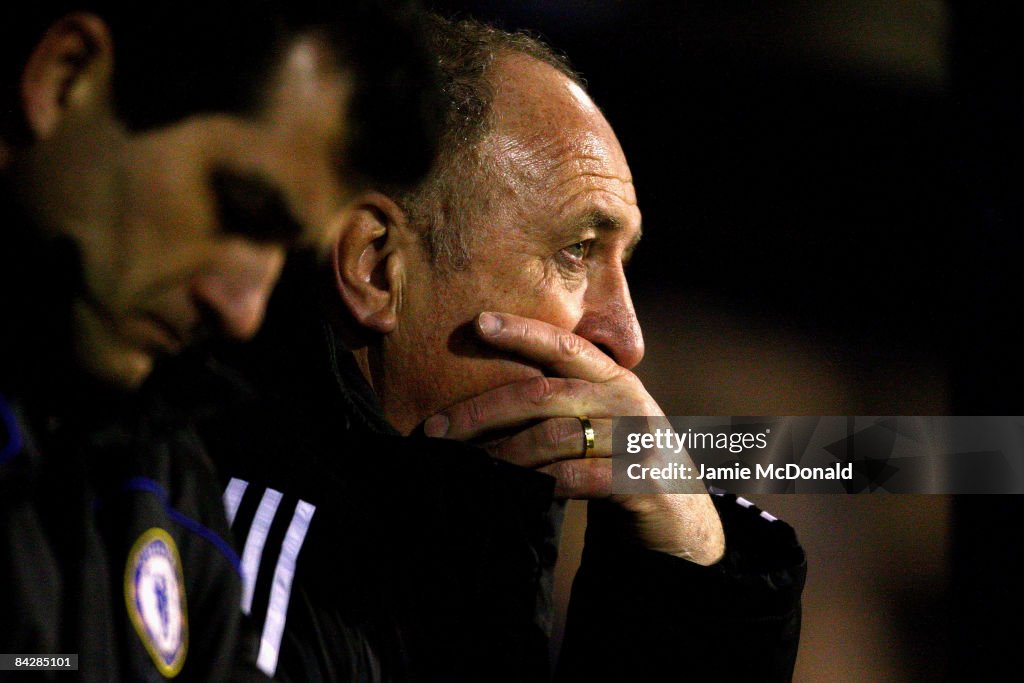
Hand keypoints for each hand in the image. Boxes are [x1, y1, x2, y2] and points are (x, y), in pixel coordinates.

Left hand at [423, 311, 724, 564]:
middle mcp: (625, 401)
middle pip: (543, 394)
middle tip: (435, 428)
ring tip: (463, 467)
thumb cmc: (620, 462)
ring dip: (501, 454)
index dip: (522, 331)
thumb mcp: (600, 422)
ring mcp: (636, 440)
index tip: (478, 322)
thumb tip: (479, 404)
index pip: (563, 345)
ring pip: (554, 437)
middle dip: (482, 410)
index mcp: (612, 378)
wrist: (680, 518)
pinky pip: (575, 478)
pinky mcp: (639, 481)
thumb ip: (560, 403)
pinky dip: (536, 484)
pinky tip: (507, 492)